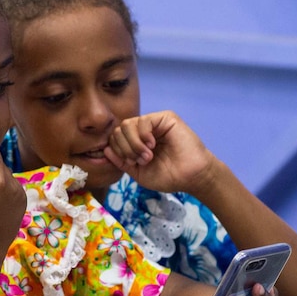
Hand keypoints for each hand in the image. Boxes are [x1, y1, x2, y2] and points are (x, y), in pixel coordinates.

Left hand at [103, 110, 217, 194]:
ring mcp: (154, 123)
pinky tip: (152, 146)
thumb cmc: (168, 176)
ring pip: (127, 124)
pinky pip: (143, 121)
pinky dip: (143, 136)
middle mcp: (143, 130)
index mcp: (136, 142)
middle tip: (140, 160)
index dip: (118, 151)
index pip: (115, 138)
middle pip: (118, 130)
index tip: (131, 164)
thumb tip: (105, 150)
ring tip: (147, 156)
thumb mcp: (138, 172)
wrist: (191, 177)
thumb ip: (121, 161)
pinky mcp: (165, 118)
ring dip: (134, 144)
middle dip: (125, 148)